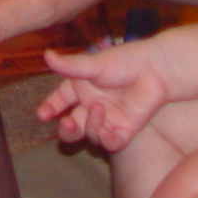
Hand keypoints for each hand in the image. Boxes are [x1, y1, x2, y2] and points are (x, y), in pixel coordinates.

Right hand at [34, 42, 170, 151]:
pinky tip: (105, 129)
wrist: (155, 70)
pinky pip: (109, 142)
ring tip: (98, 109)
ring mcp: (108, 118)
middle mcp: (93, 104)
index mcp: (83, 86)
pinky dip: (105, 138)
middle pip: (72, 124)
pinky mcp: (124, 129)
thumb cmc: (125, 61)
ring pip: (89, 134)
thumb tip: (46, 56)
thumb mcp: (94, 63)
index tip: (42, 115)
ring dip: (89, 126)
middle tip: (65, 125)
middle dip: (65, 129)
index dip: (51, 107)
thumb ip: (70, 65)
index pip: (61, 99)